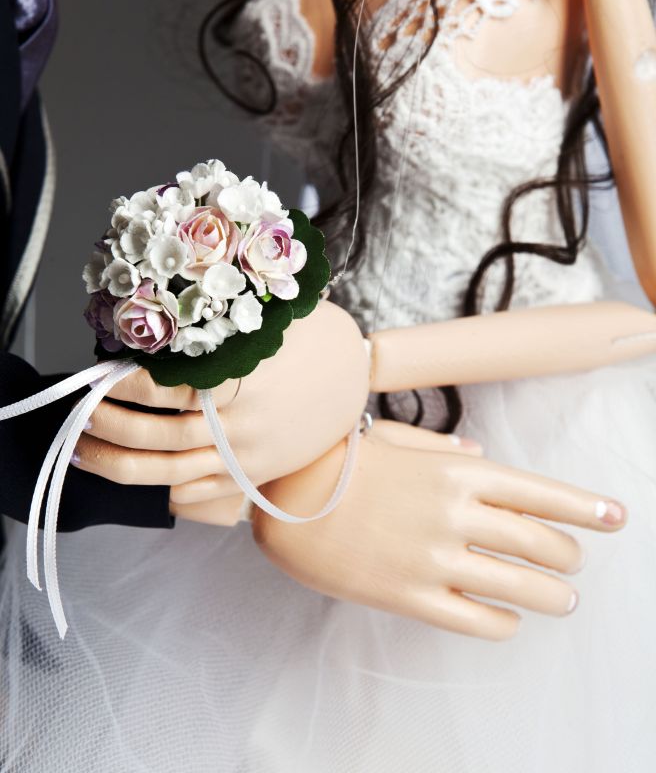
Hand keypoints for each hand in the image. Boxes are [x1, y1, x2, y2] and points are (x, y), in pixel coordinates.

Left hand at [71, 301, 369, 524]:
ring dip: (122, 465)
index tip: (97, 376)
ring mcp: (250, 454)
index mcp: (245, 380)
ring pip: (175, 471)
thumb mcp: (272, 315)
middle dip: (112, 429)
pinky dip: (169, 490)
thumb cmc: (314, 335)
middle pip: (163, 437)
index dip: (125, 387)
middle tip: (78, 416)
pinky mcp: (257, 472)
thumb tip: (157, 318)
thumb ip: (219, 321)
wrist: (358, 376)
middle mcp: (243, 425)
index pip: (170, 390)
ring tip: (85, 452)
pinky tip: (140, 478)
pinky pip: (205, 490)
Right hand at [252, 419, 626, 640]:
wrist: (284, 497)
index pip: (542, 492)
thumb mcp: (396, 439)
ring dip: (554, 596)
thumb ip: (444, 448)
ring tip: (563, 599)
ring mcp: (435, 558)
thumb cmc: (341, 462)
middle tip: (574, 563)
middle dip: (569, 556)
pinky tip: (508, 618)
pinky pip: (478, 620)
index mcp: (456, 471)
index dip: (586, 508)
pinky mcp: (411, 596)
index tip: (616, 518)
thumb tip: (480, 453)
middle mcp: (455, 514)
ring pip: (520, 587)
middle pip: (541, 543)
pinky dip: (504, 622)